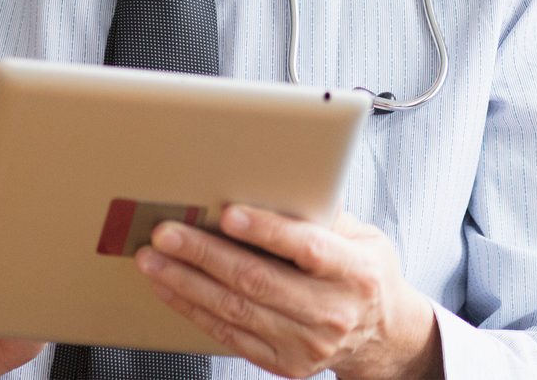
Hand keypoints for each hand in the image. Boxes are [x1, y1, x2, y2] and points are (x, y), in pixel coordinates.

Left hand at [137, 206, 440, 379]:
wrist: (382, 335)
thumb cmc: (364, 273)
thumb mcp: (363, 236)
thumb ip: (322, 211)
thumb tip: (276, 175)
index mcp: (355, 273)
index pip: (308, 248)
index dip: (266, 230)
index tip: (227, 213)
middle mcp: (332, 313)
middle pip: (258, 281)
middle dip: (204, 254)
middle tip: (166, 233)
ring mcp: (307, 344)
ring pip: (235, 311)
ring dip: (187, 283)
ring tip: (154, 259)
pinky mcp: (284, 363)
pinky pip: (229, 335)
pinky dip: (194, 310)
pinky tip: (171, 288)